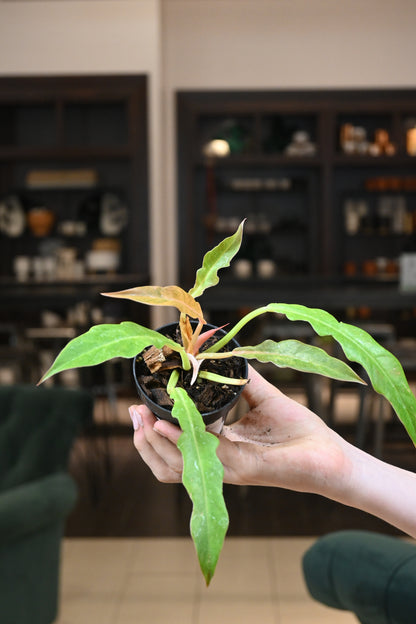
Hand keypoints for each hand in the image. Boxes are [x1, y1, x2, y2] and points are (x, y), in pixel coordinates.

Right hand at [129, 365, 351, 497]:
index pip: (175, 448)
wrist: (331, 455)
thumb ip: (240, 377)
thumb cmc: (299, 431)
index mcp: (219, 449)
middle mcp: (217, 463)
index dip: (152, 431)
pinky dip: (179, 441)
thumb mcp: (263, 397)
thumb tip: (221, 350)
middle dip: (143, 439)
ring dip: (153, 442)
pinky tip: (167, 423)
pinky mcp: (242, 469)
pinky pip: (202, 455)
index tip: (137, 406)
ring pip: (175, 465)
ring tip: (142, 419)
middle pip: (166, 463)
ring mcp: (227, 470)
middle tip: (132, 413)